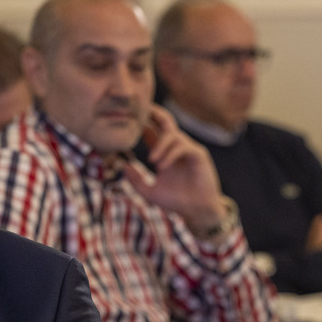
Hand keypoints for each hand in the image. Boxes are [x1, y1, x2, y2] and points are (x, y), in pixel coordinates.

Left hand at [122, 105, 226, 235]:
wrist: (197, 211)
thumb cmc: (176, 201)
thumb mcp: (150, 192)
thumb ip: (136, 180)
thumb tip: (123, 165)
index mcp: (164, 153)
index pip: (151, 130)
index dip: (140, 124)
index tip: (126, 119)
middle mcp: (176, 147)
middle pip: (165, 121)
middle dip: (153, 113)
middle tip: (139, 110)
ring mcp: (188, 149)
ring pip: (172, 135)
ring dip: (160, 146)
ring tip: (152, 161)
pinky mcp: (198, 154)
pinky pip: (182, 147)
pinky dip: (170, 154)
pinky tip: (162, 166)